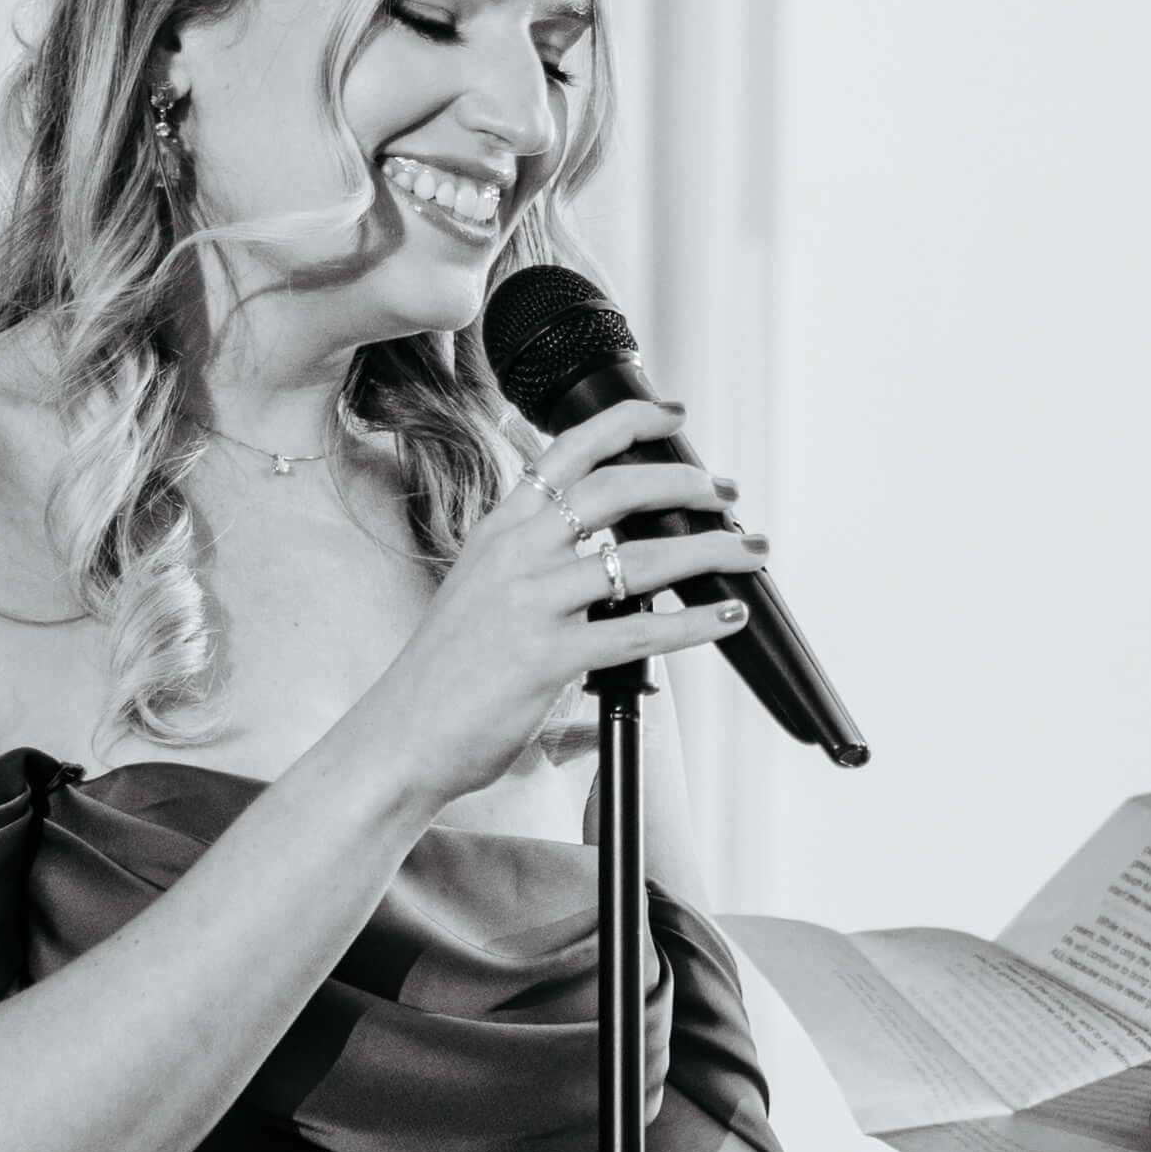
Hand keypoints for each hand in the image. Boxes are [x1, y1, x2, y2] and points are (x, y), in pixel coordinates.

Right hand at [325, 398, 751, 814]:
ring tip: (749, 551)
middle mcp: (516, 553)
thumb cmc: (446, 673)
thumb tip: (599, 549)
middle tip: (727, 494)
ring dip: (710, 550)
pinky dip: (694, 622)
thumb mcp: (481, 590)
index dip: (629, 423)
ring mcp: (531, 603)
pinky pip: (639, 631)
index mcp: (500, 529)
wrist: (401, 734)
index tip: (674, 417)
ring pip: (642, 557)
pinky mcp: (547, 657)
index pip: (567, 450)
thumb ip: (533, 559)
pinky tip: (727, 615)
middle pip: (617, 489)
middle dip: (686, 484)